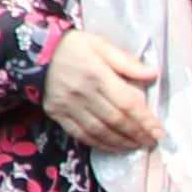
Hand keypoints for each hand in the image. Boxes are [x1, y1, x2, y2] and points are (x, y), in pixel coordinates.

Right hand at [43, 26, 163, 156]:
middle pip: (116, 120)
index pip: (128, 103)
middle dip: (137, 134)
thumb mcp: (100, 45)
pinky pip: (81, 134)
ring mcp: (69, 106)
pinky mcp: (57, 114)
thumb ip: (126, 61)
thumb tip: (153, 74)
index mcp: (98, 75)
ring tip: (136, 146)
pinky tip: (112, 146)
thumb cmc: (71, 46)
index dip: (146, 120)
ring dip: (121, 142)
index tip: (159, 133)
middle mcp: (83, 94)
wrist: (32, 52)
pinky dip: (99, 144)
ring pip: (100, 131)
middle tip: (151, 142)